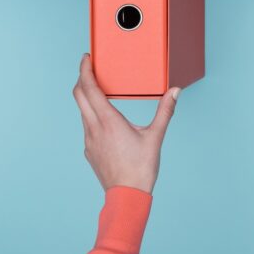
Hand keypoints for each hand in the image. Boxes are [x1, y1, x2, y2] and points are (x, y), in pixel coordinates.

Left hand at [72, 54, 180, 193]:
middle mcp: (94, 128)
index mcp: (108, 121)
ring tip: (99, 89)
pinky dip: (92, 114)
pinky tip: (105, 118)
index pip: (89, 88)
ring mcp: (89, 140)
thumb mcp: (155, 136)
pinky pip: (87, 125)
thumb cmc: (141, 167)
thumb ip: (165, 111)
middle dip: (82, 79)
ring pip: (82, 111)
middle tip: (89, 67)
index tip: (86, 58)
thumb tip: (175, 91)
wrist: (126, 195)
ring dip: (87, 97)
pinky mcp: (89, 150)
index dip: (85, 70)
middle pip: (79, 96)